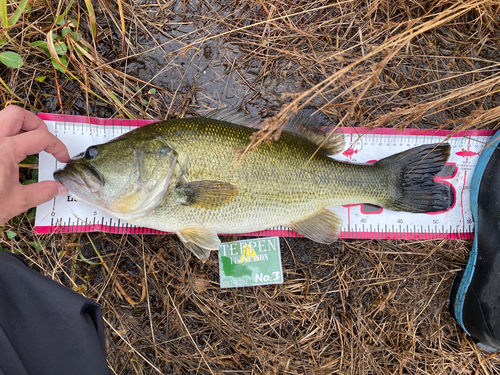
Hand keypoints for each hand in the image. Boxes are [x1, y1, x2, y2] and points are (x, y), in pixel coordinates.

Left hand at [0, 105, 69, 223]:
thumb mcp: (17, 202)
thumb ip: (43, 192)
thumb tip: (59, 188)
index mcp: (5, 150)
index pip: (40, 138)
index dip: (57, 147)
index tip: (62, 157)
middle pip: (17, 114)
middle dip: (36, 124)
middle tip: (45, 139)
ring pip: (0, 118)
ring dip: (17, 125)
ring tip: (27, 141)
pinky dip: (3, 135)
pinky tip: (7, 151)